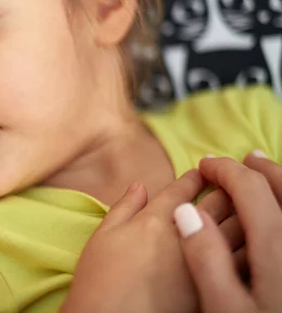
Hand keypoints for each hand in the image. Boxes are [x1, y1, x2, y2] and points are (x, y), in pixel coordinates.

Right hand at [60, 170, 241, 312]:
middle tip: (226, 182)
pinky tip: (246, 241)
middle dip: (226, 187)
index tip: (201, 172)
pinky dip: (248, 243)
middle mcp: (187, 236)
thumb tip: (140, 186)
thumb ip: (123, 208)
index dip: (196, 177)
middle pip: (220, 202)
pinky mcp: (215, 288)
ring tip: (241, 206)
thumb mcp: (102, 237)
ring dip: (243, 211)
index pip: (185, 189)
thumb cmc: (100, 279)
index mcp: (157, 219)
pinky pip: (244, 258)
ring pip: (240, 227)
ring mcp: (206, 264)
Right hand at [175, 153, 281, 312]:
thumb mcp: (224, 307)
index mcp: (275, 247)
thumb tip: (187, 212)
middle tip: (234, 162)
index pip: (250, 189)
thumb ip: (205, 258)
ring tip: (262, 172)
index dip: (225, 171)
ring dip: (281, 180)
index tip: (203, 165)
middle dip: (256, 169)